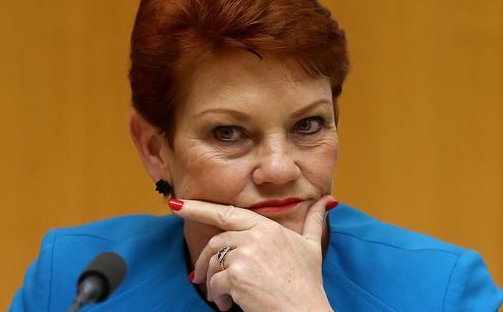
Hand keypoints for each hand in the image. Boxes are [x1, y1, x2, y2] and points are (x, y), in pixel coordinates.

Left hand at [169, 195, 336, 311]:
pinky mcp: (237, 276)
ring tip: (221, 297)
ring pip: (214, 263)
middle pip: (216, 242)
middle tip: (198, 277)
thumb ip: (313, 221)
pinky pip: (215, 282)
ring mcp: (245, 255)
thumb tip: (326, 200)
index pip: (226, 212)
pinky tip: (228, 305)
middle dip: (205, 261)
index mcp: (267, 227)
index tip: (176, 206)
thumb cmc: (307, 282)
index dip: (198, 208)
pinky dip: (217, 296)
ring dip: (213, 282)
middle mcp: (255, 236)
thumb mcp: (311, 247)